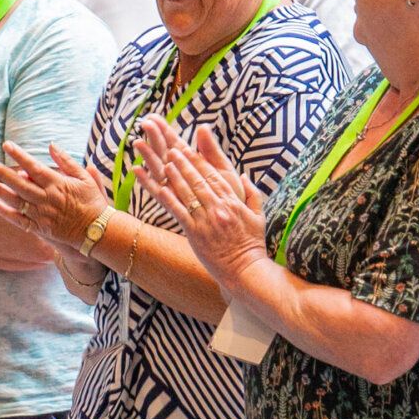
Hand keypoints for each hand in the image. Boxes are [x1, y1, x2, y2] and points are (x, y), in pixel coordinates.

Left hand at [0, 142, 110, 250]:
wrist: (98, 232)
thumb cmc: (93, 203)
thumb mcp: (85, 178)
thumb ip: (67, 161)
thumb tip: (51, 145)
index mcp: (57, 184)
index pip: (34, 166)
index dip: (19, 155)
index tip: (6, 145)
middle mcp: (47, 198)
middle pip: (19, 183)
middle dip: (1, 172)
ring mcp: (42, 214)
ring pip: (15, 200)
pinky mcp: (40, 228)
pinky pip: (19, 220)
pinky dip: (5, 213)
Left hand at [137, 125, 264, 285]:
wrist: (247, 270)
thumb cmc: (252, 244)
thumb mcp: (258, 216)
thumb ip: (252, 194)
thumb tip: (244, 176)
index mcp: (233, 202)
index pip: (214, 176)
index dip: (199, 161)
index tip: (188, 148)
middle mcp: (220, 208)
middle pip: (199, 180)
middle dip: (185, 163)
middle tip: (172, 148)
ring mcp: (207, 220)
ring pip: (189, 193)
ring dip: (176, 176)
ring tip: (164, 161)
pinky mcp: (196, 234)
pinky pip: (181, 214)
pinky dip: (170, 200)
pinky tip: (160, 189)